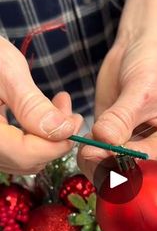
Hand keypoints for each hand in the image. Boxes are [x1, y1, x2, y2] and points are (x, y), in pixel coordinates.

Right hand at [0, 36, 82, 173]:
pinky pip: (11, 151)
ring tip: (59, 106)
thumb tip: (63, 131)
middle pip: (24, 160)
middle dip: (54, 139)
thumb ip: (33, 104)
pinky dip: (31, 137)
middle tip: (70, 112)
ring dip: (46, 138)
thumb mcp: (5, 70)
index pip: (24, 154)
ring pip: (20, 159)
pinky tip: (40, 115)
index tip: (75, 123)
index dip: (56, 144)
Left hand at [78, 0, 156, 180]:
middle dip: (106, 163)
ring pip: (109, 168)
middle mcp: (155, 149)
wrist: (140, 45)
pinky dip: (85, 150)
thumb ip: (122, 118)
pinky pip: (95, 156)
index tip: (106, 147)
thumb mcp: (142, 89)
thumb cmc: (156, 62)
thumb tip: (105, 142)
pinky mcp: (111, 139)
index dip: (126, 160)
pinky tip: (83, 134)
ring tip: (86, 138)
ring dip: (92, 159)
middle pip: (130, 172)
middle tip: (89, 148)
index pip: (151, 162)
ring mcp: (131, 146)